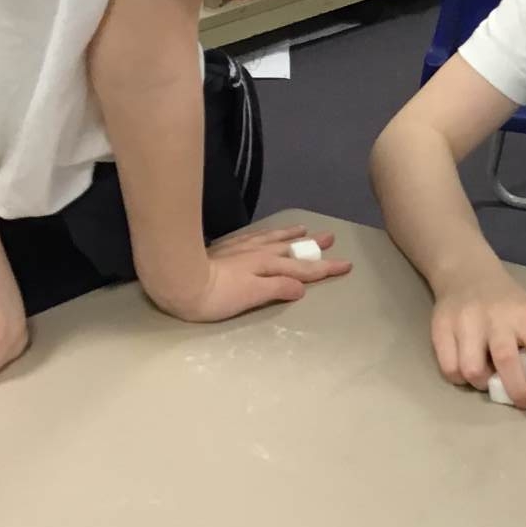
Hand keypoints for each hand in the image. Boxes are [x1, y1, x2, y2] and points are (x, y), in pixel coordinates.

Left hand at [154, 226, 351, 323]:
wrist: (180, 280)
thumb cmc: (216, 296)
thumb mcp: (252, 296)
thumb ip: (278, 288)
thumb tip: (302, 286)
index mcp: (268, 267)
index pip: (303, 269)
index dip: (325, 268)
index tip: (345, 264)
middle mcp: (259, 254)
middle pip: (292, 250)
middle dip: (313, 247)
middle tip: (331, 238)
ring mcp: (242, 248)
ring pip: (274, 239)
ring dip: (291, 236)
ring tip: (304, 230)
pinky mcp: (227, 247)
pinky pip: (256, 236)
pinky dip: (268, 233)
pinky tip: (267, 233)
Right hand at [432, 265, 525, 413]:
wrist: (466, 272)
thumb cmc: (507, 300)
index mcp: (525, 314)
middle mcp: (495, 317)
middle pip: (506, 363)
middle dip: (518, 392)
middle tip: (525, 403)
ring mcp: (466, 322)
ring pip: (472, 370)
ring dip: (483, 385)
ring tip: (490, 380)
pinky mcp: (441, 328)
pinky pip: (448, 368)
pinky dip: (460, 378)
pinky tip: (468, 372)